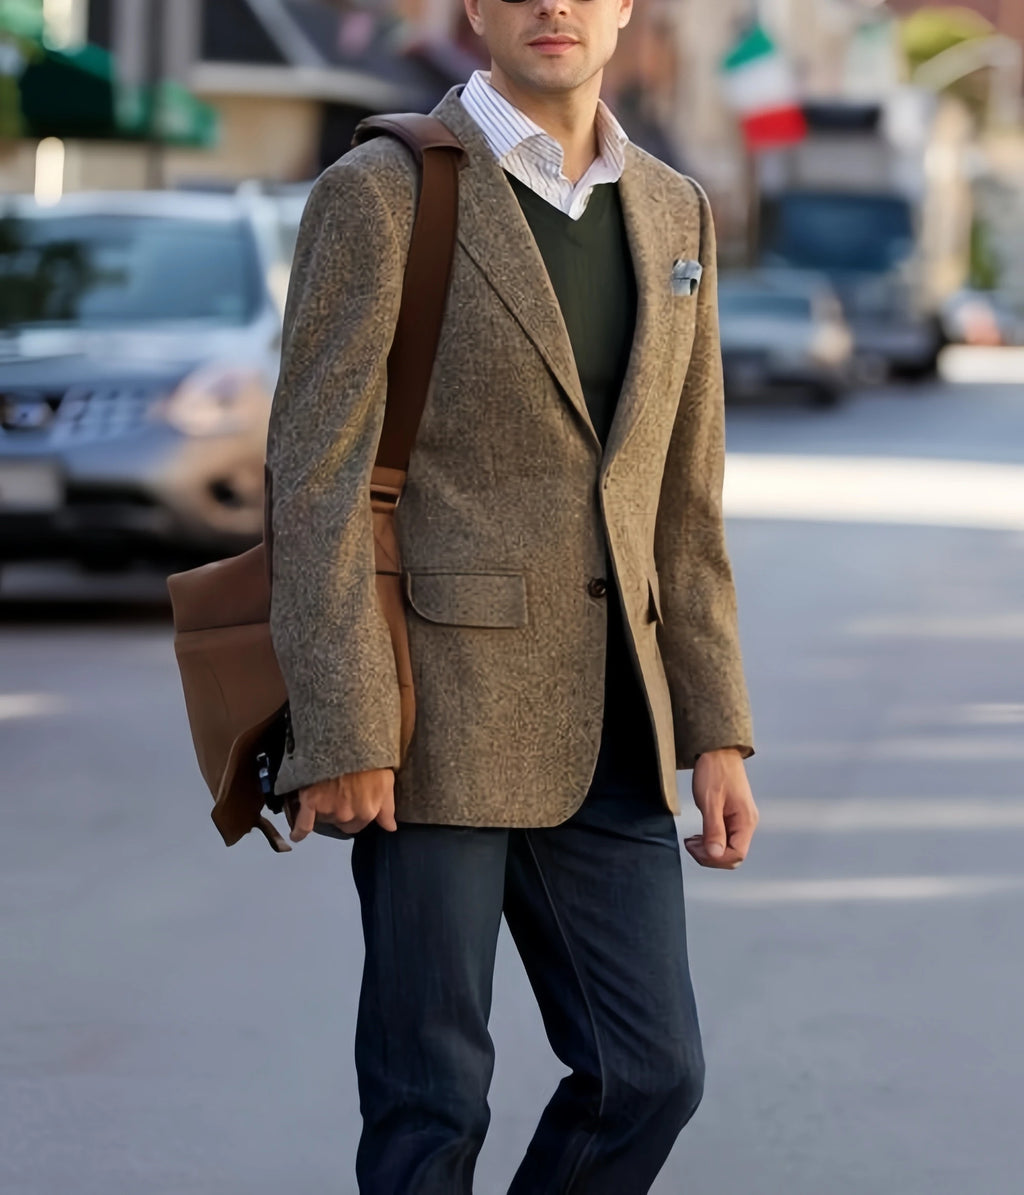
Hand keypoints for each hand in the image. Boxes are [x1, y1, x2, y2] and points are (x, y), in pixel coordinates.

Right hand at [290, 768, 396, 842]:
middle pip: (342, 823)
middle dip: (342, 813)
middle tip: (341, 794)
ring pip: (326, 818)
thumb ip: (388, 808)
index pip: (359, 825)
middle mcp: (348, 814)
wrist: (345, 741)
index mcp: (368, 811)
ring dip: (326, 810)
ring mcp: (329, 809)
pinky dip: (299, 831)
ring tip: (327, 790)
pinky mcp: (311, 802)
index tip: (354, 803)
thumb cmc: (369, 758)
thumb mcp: (386, 781)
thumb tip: (391, 828)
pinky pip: (303, 824)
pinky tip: (297, 836)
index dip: (356, 814)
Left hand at [684, 749, 757, 869]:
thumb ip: (713, 830)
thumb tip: (715, 855)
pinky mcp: (732, 816)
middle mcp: (747, 823)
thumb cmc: (714, 772)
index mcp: (745, 821)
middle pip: (733, 855)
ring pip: (727, 848)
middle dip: (710, 856)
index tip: (695, 849)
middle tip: (690, 845)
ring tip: (691, 841)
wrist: (717, 751)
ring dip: (709, 850)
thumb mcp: (710, 801)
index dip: (715, 859)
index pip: (736, 855)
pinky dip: (710, 841)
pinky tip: (697, 837)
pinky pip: (724, 837)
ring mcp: (740, 820)